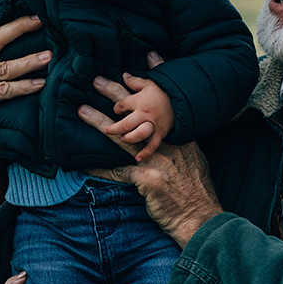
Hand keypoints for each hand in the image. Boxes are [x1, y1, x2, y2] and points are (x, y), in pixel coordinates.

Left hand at [78, 63, 222, 247]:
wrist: (201, 219)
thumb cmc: (196, 195)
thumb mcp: (194, 165)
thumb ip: (179, 149)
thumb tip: (162, 139)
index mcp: (179, 139)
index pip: (162, 104)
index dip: (149, 83)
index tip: (138, 64)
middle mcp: (168, 144)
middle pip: (138, 114)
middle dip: (115, 94)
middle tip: (97, 80)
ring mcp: (158, 159)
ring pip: (122, 136)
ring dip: (99, 122)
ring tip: (81, 111)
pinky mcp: (147, 178)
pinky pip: (117, 170)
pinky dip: (100, 167)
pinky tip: (84, 163)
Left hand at [99, 73, 173, 161]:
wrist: (186, 100)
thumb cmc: (166, 91)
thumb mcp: (151, 83)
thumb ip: (136, 81)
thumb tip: (124, 75)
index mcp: (140, 100)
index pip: (122, 105)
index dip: (116, 108)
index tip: (117, 109)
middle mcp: (145, 114)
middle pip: (125, 123)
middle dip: (114, 128)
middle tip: (106, 130)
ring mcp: (153, 125)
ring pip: (137, 134)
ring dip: (128, 138)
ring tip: (122, 138)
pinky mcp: (161, 133)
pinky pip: (153, 145)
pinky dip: (146, 152)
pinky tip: (138, 158)